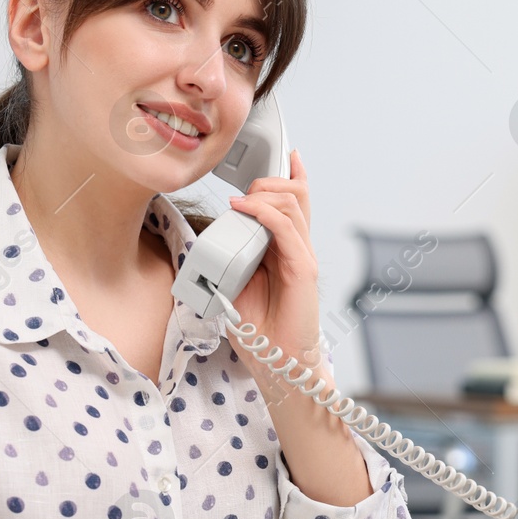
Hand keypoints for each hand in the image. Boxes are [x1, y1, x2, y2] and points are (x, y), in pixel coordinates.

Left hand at [226, 150, 325, 383]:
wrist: (279, 363)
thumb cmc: (260, 330)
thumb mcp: (237, 285)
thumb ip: (234, 259)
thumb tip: (214, 237)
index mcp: (286, 249)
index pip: (294, 201)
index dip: (290, 175)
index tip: (284, 155)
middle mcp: (298, 248)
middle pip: (295, 193)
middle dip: (268, 182)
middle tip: (243, 193)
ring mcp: (302, 257)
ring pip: (293, 203)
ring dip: (264, 193)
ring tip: (241, 201)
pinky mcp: (303, 270)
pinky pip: (287, 229)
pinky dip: (264, 213)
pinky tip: (243, 210)